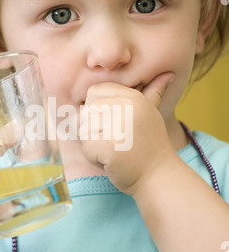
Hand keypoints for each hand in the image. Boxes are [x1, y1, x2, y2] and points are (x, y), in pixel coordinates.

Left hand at [79, 73, 175, 194]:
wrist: (160, 177)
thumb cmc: (150, 147)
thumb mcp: (150, 115)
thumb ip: (152, 93)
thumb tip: (168, 74)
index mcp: (133, 97)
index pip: (94, 91)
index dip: (96, 110)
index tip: (114, 125)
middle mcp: (127, 107)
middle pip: (86, 112)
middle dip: (95, 131)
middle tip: (118, 142)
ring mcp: (119, 126)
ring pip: (84, 130)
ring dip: (94, 146)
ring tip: (116, 152)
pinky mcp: (110, 146)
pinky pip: (86, 149)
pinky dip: (95, 159)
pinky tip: (113, 162)